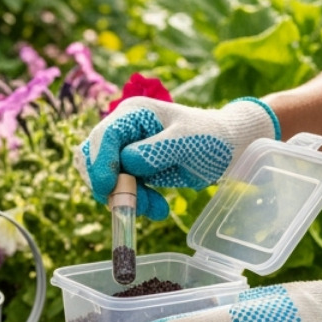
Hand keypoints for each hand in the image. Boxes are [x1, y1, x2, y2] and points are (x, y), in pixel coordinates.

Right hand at [75, 97, 278, 218]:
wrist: (227, 148)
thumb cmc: (210, 138)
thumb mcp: (186, 142)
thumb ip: (155, 151)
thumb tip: (127, 163)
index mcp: (132, 113)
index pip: (104, 136)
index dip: (100, 162)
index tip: (107, 188)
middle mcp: (123, 130)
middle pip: (94, 159)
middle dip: (111, 185)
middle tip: (132, 205)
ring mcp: (126, 150)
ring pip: (106, 179)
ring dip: (126, 199)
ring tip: (157, 208)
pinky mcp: (133, 169)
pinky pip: (121, 190)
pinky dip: (136, 202)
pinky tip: (158, 207)